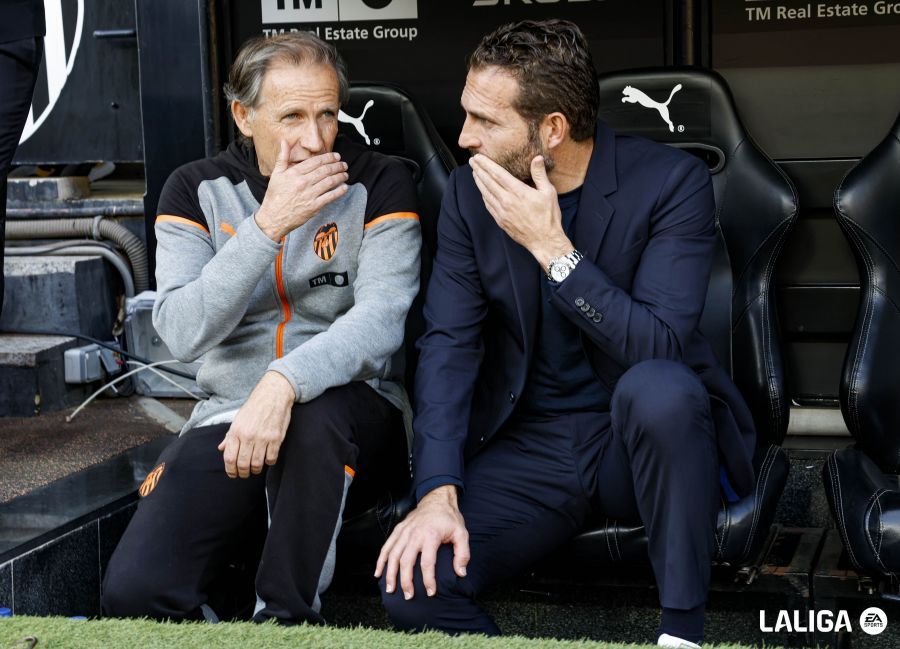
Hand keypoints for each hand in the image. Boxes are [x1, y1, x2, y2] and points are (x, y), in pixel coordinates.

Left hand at [217, 371, 294, 477]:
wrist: (273, 394)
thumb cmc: (255, 406)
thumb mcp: (238, 419)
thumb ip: (229, 436)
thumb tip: (221, 448)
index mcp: (236, 431)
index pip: (229, 458)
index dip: (230, 470)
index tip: (233, 474)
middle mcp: (248, 436)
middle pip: (242, 464)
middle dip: (243, 473)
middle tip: (245, 474)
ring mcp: (262, 438)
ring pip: (257, 464)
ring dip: (256, 469)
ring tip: (256, 468)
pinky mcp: (276, 438)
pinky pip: (271, 458)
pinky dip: (269, 462)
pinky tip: (268, 459)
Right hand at [255, 140, 348, 240]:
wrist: (274, 217)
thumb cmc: (275, 195)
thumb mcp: (276, 174)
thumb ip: (282, 157)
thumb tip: (285, 141)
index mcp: (295, 173)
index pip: (316, 162)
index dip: (328, 158)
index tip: (336, 156)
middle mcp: (303, 182)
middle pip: (325, 171)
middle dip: (337, 166)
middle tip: (344, 164)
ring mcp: (309, 195)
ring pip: (329, 182)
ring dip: (340, 177)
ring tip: (345, 174)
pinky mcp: (314, 206)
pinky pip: (330, 197)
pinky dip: (339, 191)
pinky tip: (344, 187)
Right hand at [374, 485, 469, 599]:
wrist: (437, 499)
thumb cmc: (449, 518)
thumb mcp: (461, 533)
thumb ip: (463, 554)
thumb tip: (461, 573)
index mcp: (431, 535)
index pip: (427, 562)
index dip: (428, 579)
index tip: (431, 593)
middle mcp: (415, 534)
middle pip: (406, 561)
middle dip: (406, 581)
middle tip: (408, 596)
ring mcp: (404, 532)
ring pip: (393, 555)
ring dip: (390, 574)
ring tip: (391, 590)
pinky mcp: (398, 530)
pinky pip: (386, 546)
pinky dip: (381, 560)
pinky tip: (378, 573)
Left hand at [470, 153, 573, 268]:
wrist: (544, 241)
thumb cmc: (548, 217)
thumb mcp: (548, 193)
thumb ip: (540, 174)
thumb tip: (537, 158)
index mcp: (518, 192)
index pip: (497, 174)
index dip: (486, 164)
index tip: (478, 157)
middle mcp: (507, 201)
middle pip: (488, 182)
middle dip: (479, 170)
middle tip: (472, 161)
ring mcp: (502, 212)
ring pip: (486, 193)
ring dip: (479, 182)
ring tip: (475, 173)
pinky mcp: (500, 220)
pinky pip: (488, 205)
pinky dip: (483, 196)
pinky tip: (482, 191)